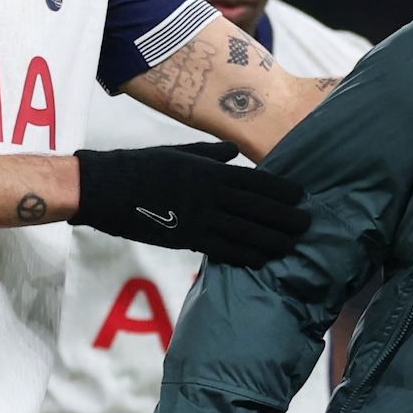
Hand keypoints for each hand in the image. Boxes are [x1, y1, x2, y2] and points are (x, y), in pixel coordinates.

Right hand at [73, 142, 311, 264]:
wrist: (105, 188)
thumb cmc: (141, 166)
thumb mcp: (179, 152)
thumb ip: (210, 153)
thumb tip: (234, 152)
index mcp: (210, 170)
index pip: (256, 181)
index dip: (282, 191)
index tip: (301, 197)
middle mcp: (209, 194)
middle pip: (258, 209)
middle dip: (285, 218)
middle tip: (308, 225)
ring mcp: (198, 218)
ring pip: (246, 232)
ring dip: (273, 240)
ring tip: (293, 245)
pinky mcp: (185, 239)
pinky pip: (223, 250)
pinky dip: (246, 256)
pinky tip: (263, 260)